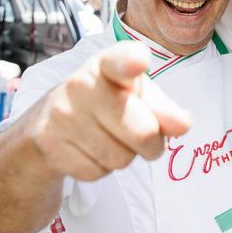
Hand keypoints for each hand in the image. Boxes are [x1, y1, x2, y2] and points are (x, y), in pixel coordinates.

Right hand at [30, 41, 191, 180]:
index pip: (119, 62)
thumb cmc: (107, 102)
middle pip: (143, 131)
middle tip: (143, 134)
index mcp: (107, 64)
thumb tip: (183, 125)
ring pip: (121, 158)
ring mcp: (62, 115)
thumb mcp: (138, 96)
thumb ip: (165, 109)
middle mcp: (81, 84)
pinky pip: (97, 172)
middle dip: (151, 142)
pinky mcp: (50, 146)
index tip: (138, 60)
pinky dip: (100, 168)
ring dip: (124, 155)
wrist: (47, 122)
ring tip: (109, 137)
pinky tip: (88, 149)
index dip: (130, 62)